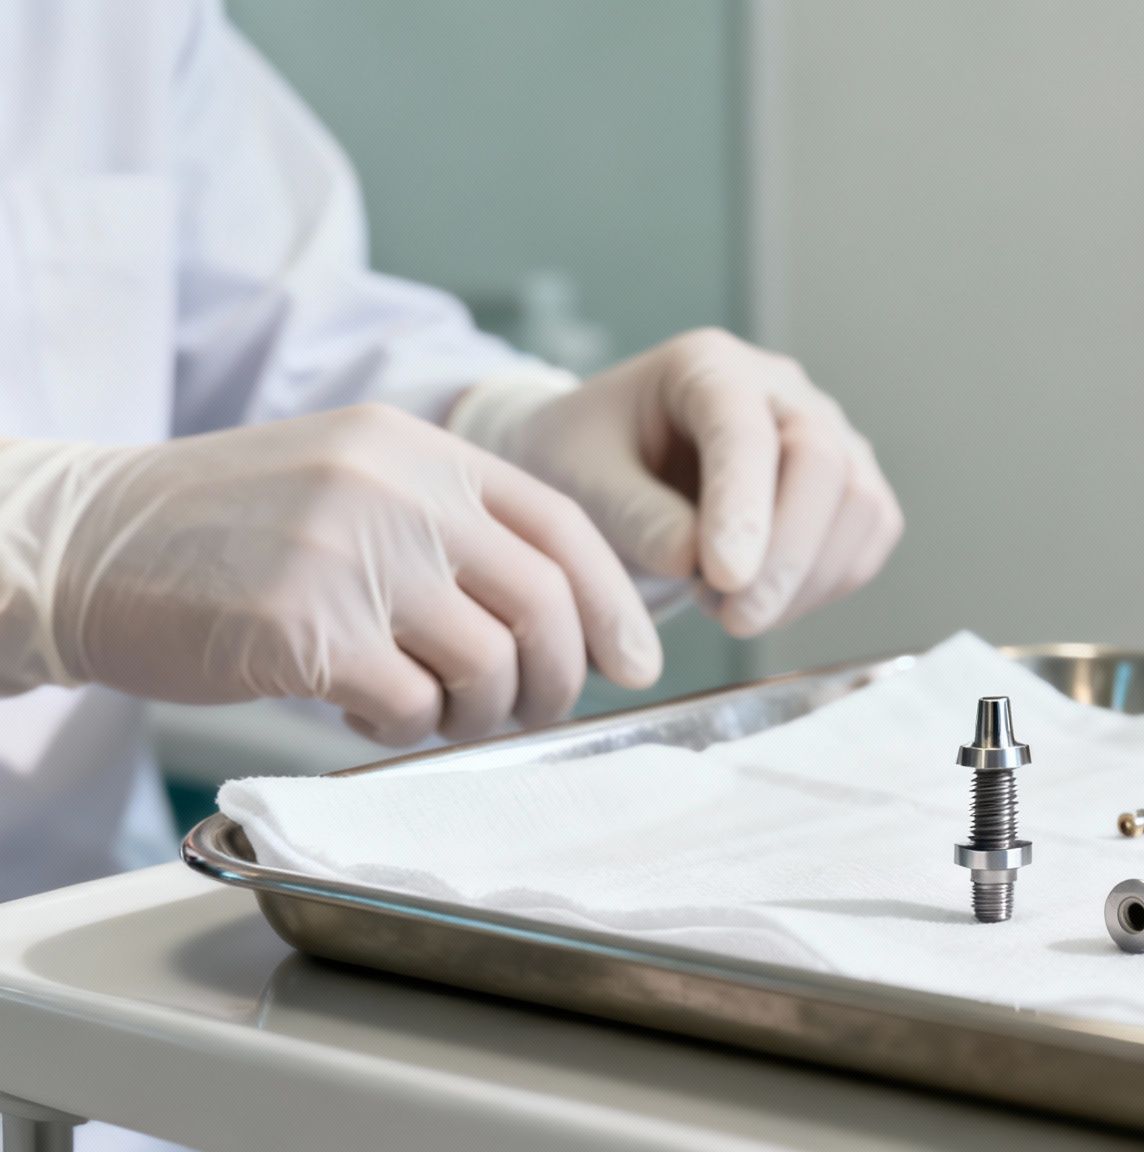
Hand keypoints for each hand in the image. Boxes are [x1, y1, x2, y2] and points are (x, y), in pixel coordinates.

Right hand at [0, 405, 660, 743]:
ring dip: (478, 713)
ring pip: (487, 665)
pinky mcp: (305, 629)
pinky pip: (409, 707)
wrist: (88, 543)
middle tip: (528, 709)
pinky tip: (360, 710)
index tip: (634, 659)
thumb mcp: (353, 482)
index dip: (613, 603)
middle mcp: (398, 491)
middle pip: (544, 604)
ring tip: (430, 710)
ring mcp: (353, 556)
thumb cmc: (227, 529)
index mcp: (421, 449)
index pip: (565, 526)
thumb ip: (449, 524)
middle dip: (556, 677)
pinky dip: (402, 728)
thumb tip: (559, 611)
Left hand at [453, 329, 902, 636]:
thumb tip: (699, 560)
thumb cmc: (587, 465)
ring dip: (806, 578)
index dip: (744, 509)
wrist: (608, 475)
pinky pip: (869, 536)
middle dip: (787, 555)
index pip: (744, 431)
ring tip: (724, 608)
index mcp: (707, 367)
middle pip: (822, 461)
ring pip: (860, 503)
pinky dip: (826, 584)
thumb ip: (634, 517)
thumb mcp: (578, 483)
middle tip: (735, 622)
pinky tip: (761, 603)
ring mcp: (827, 434)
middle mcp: (781, 390)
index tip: (725, 581)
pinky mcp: (847, 486)